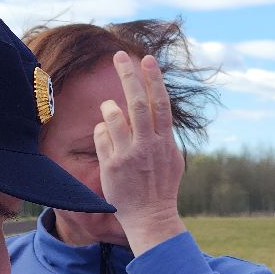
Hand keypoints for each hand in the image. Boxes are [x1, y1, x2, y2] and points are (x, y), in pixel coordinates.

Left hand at [94, 51, 187, 255]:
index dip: (153, 79)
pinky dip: (102, 129)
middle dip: (128, 76)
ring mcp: (128, 155)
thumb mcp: (172, 159)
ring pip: (114, 116)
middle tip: (119, 56)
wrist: (151, 217)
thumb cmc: (162, 187)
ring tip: (110, 106)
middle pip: (137, 102)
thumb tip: (158, 113)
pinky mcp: (111, 165)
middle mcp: (148, 145)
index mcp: (165, 142)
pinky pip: (101, 135)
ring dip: (110, 106)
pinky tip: (106, 135)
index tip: (147, 59)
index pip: (160, 103)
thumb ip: (163, 135)